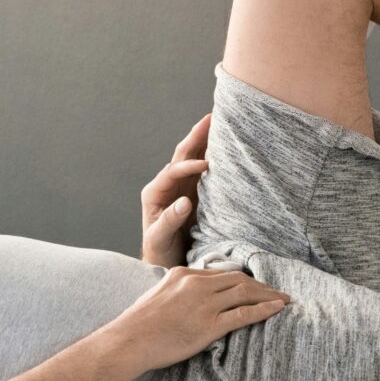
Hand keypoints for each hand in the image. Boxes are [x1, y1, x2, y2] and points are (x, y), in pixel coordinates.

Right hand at [111, 265, 288, 369]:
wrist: (128, 341)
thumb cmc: (137, 325)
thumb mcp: (156, 296)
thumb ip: (175, 291)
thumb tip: (183, 298)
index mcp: (183, 274)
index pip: (220, 273)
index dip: (242, 279)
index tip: (255, 285)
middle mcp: (196, 284)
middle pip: (238, 279)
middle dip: (261, 286)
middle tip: (277, 292)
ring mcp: (204, 304)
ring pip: (245, 293)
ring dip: (268, 295)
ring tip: (284, 300)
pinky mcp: (209, 325)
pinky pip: (244, 313)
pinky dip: (265, 309)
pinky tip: (278, 309)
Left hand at [139, 114, 210, 265]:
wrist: (165, 262)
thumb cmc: (159, 252)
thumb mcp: (159, 239)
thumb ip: (169, 220)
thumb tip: (184, 202)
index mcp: (155, 193)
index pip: (172, 172)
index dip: (188, 166)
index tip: (206, 165)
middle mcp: (167, 185)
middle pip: (182, 156)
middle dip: (196, 137)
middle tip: (211, 118)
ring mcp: (182, 187)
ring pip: (193, 158)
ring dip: (206, 140)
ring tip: (219, 122)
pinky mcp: (195, 193)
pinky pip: (204, 170)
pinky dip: (213, 155)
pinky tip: (224, 145)